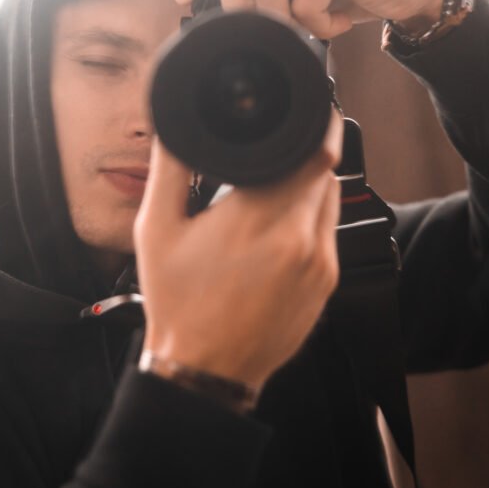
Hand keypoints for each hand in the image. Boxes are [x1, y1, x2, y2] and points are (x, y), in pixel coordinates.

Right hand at [133, 111, 342, 391]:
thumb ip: (170, 169)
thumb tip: (174, 128)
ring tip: (274, 192)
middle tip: (277, 154)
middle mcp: (300, 237)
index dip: (312, 129)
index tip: (303, 117)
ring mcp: (320, 263)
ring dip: (310, 188)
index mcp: (259, 216)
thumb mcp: (157, 230)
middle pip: (324, 172)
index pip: (311, 154)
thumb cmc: (178, 304)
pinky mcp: (327, 284)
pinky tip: (280, 230)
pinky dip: (312, 221)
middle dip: (304, 157)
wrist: (205, 370)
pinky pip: (330, 234)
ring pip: (331, 201)